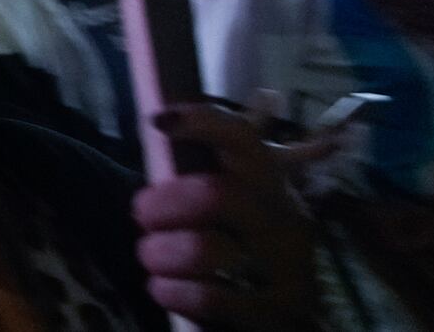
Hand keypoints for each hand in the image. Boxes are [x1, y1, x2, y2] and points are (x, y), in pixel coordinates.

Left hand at [131, 103, 320, 329]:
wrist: (290, 320)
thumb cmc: (245, 252)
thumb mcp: (233, 209)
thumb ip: (201, 174)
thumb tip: (157, 123)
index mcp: (272, 185)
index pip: (245, 140)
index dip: (202, 123)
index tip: (159, 121)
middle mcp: (285, 220)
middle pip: (214, 195)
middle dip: (162, 204)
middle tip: (143, 216)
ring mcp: (287, 269)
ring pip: (205, 248)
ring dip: (161, 252)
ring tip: (153, 258)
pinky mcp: (277, 312)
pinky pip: (209, 298)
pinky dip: (174, 292)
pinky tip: (164, 289)